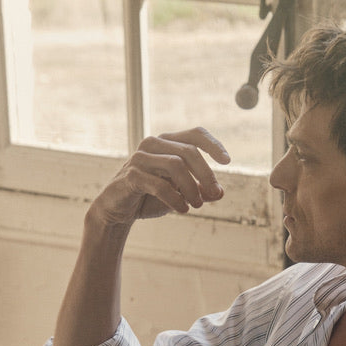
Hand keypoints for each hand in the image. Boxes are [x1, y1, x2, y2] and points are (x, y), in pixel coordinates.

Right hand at [89, 128, 230, 227]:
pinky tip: (183, 209)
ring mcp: (140, 158)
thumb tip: (220, 192)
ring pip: (175, 165)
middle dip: (206, 174)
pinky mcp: (131, 175)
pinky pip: (159, 184)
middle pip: (189, 152)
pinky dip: (175, 198)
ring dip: (192, 188)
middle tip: (214, 195)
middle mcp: (153, 144)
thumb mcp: (181, 194)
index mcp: (167, 143)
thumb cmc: (151, 197)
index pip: (195, 134)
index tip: (227, 162)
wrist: (118, 211)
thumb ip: (200, 191)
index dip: (214, 145)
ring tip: (197, 206)